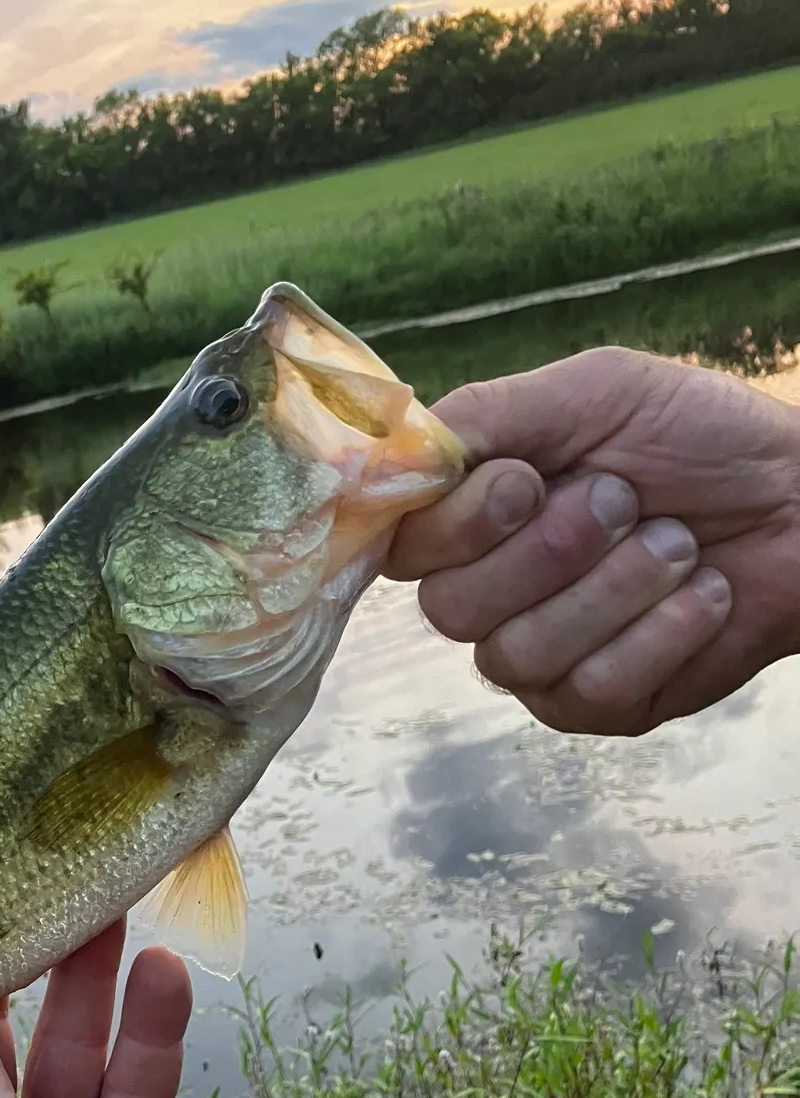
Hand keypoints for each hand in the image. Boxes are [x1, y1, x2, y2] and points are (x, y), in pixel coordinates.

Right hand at [385, 346, 799, 734]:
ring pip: (518, 654)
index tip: (528, 482)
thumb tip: (392, 453)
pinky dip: (661, 633)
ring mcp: (535, 658)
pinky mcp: (595, 706)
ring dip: (618, 588)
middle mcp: (485, 593)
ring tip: (681, 545)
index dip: (458, 526)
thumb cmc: (700, 438)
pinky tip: (705, 596)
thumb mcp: (590, 391)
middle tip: (624, 501)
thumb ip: (482, 415)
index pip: (402, 548)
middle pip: (451, 610)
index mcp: (469, 518)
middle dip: (553, 551)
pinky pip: (591, 689)